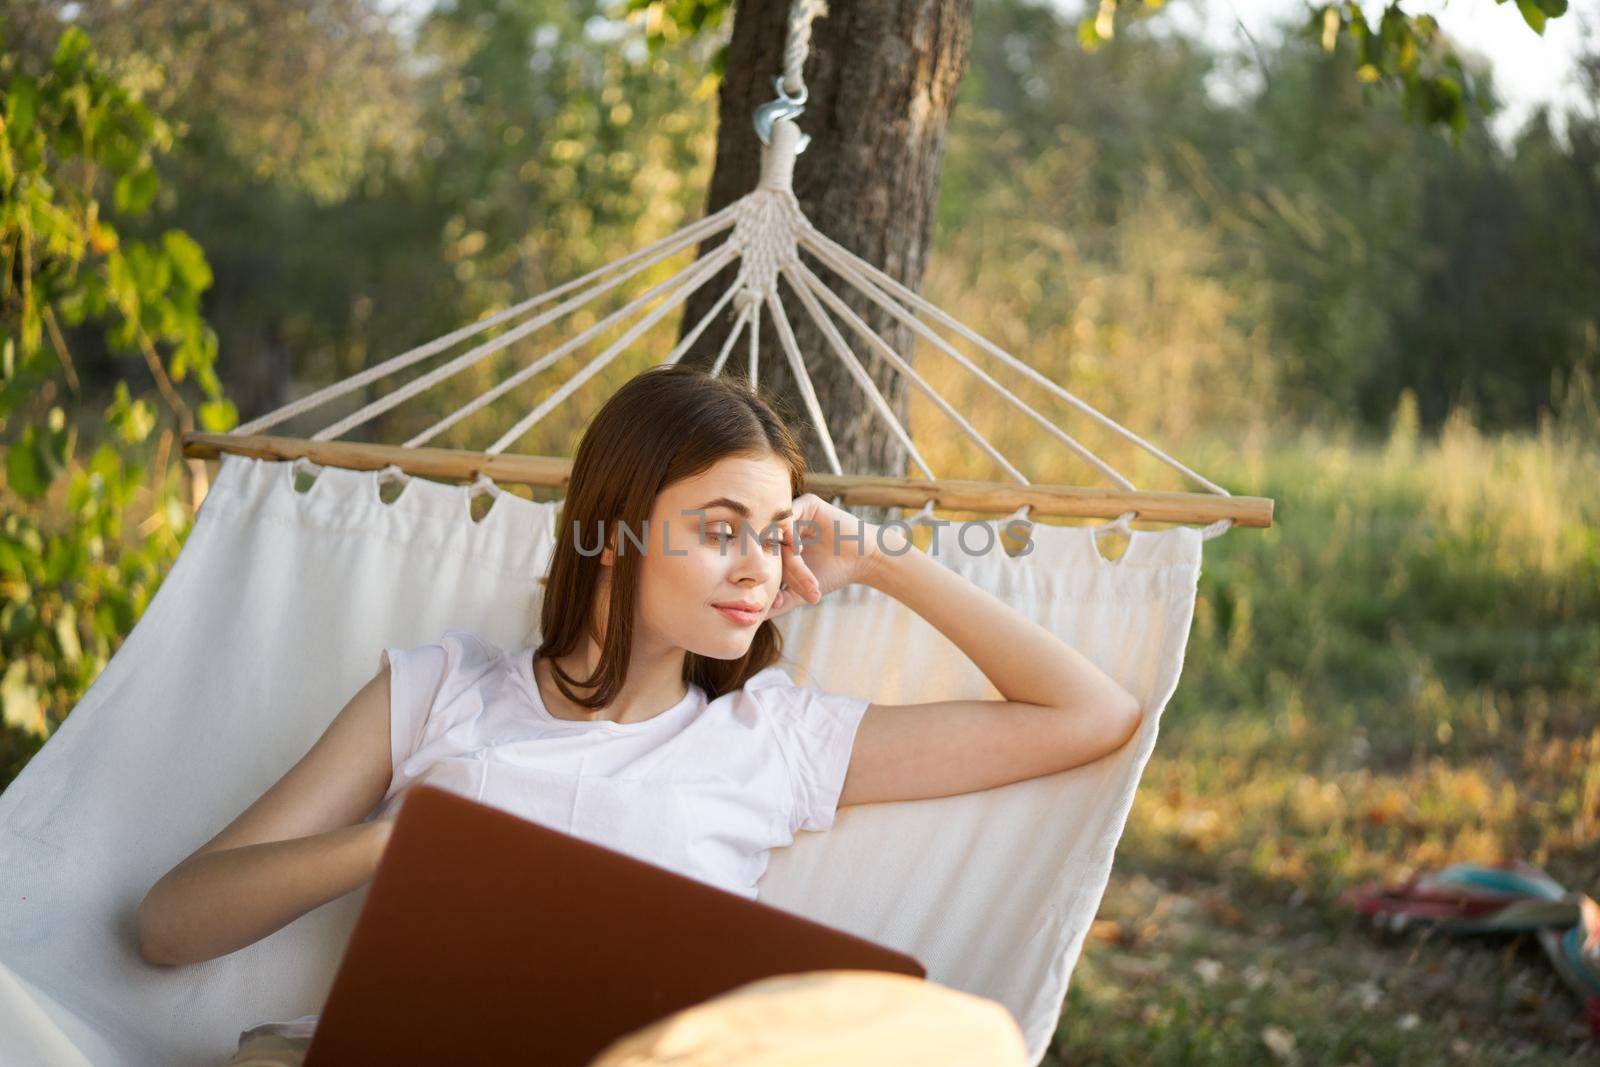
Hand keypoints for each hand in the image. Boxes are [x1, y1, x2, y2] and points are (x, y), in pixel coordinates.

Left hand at [766, 494, 887, 620]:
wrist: (863, 559)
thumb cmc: (833, 574)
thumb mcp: (802, 591)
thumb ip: (780, 601)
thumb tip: (757, 617)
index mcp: (777, 543)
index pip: (761, 558)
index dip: (765, 578)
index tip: (775, 599)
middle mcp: (783, 526)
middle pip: (768, 546)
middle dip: (781, 570)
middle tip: (797, 589)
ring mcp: (794, 514)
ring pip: (778, 534)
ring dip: (789, 558)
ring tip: (806, 576)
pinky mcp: (807, 503)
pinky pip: (789, 517)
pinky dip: (791, 535)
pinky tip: (800, 551)